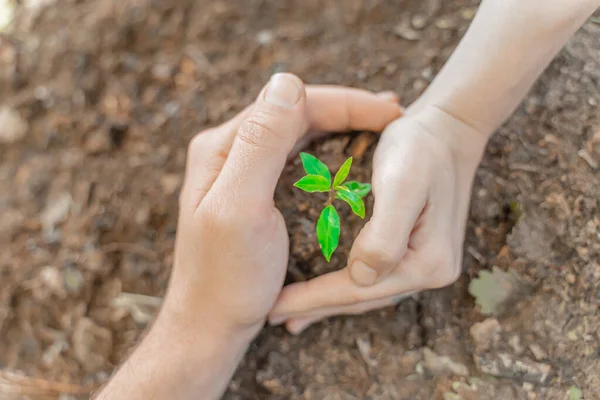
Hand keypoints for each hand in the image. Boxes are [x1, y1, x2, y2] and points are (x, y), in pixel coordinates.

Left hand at [97, 74, 401, 399]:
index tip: (391, 110)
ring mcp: (244, 174)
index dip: (344, 102)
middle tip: (393, 114)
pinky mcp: (258, 196)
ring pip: (301, 136)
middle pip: (297, 115)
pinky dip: (331, 157)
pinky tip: (355, 161)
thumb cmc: (225, 278)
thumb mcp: (239, 208)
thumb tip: (288, 81)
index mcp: (224, 147)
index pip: (291, 103)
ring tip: (383, 129)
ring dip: (342, 130)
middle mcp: (232, 153)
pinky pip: (300, 162)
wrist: (209, 326)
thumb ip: (260, 143)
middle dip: (348, 112)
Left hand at [268, 105, 488, 333]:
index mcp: (427, 261)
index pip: (359, 289)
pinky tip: (325, 290)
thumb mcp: (403, 183)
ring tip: (292, 314)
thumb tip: (362, 276)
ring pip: (366, 292)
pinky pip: (373, 277)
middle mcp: (430, 270)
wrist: (449, 130)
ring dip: (328, 302)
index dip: (313, 299)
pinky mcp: (415, 252)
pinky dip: (344, 285)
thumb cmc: (420, 149)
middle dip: (315, 307)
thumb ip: (385, 233)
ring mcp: (425, 264)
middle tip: (272, 316)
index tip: (273, 306)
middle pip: (362, 297)